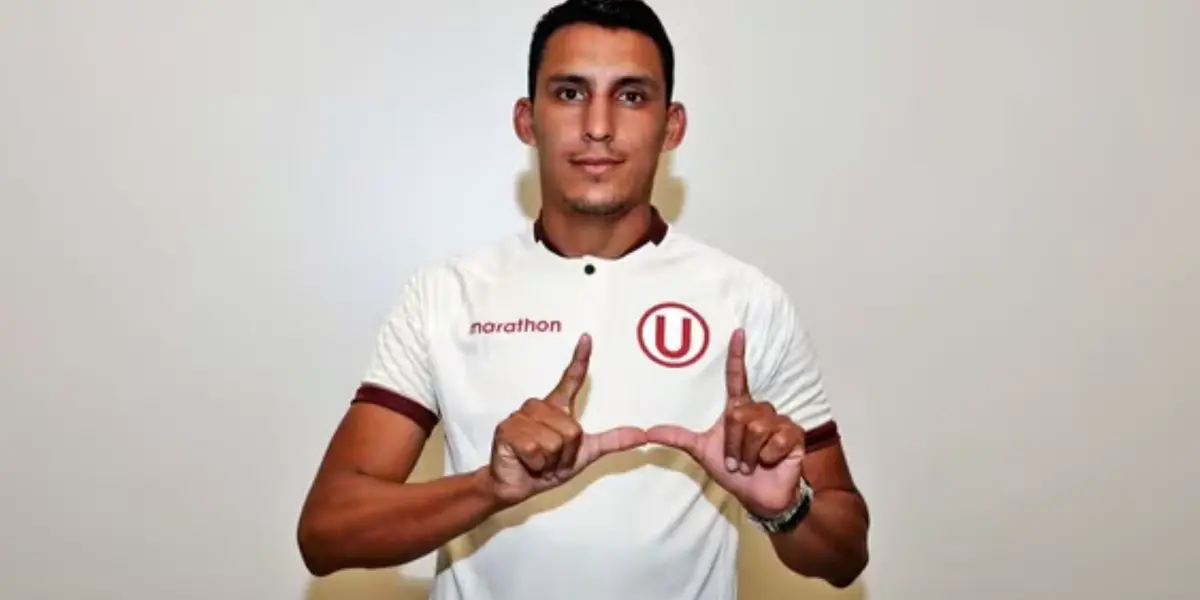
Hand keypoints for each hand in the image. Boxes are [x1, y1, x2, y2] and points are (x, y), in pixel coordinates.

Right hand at [486, 333, 647, 505]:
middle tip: (551, 459)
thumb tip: (642, 434)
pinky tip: (525, 461)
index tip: (587, 338)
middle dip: (565, 454)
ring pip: (555, 442)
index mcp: (558, 408)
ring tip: (537, 461)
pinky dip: (535, 464)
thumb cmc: (547, 467)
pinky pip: (536, 449)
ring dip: (550, 461)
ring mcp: (521, 415)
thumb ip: (612, 441)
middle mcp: (539, 406)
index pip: (571, 379)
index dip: (580, 358)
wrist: (517, 485)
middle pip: (572, 430)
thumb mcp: (584, 454)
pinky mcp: (508, 429)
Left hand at [647, 328, 806, 515]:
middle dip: (733, 444)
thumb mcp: (702, 453)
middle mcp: (759, 410)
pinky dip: (767, 457)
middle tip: (736, 462)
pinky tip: (770, 462)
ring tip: (751, 464)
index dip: (736, 355)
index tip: (737, 332)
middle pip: (739, 415)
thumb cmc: (735, 473)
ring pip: (755, 428)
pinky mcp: (794, 435)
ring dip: (747, 454)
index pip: (737, 377)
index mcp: (738, 409)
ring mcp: (778, 421)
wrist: (759, 498)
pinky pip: (775, 439)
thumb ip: (677, 438)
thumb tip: (648, 432)